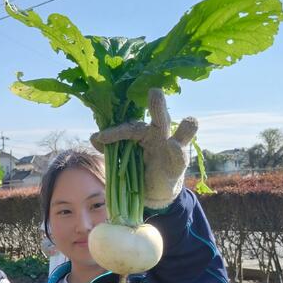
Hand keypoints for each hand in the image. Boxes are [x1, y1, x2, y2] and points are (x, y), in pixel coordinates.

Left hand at [90, 88, 197, 208]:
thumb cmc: (138, 169)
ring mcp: (174, 148)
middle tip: (155, 91)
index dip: (115, 132)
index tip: (100, 137)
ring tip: (188, 120)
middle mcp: (161, 135)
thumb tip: (94, 137)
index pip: (130, 127)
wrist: (152, 191)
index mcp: (144, 132)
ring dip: (185, 126)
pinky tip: (174, 145)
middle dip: (158, 105)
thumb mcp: (123, 158)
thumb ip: (111, 147)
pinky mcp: (180, 164)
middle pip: (161, 118)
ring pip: (183, 132)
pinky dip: (177, 150)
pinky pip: (180, 156)